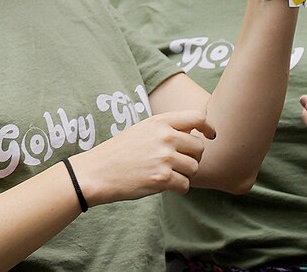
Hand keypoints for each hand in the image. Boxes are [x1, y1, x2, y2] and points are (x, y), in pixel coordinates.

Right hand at [68, 109, 211, 203]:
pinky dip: (178, 188)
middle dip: (193, 157)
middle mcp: (165, 137)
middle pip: (199, 148)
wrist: (97, 171)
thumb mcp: (141, 130)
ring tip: (166, 173)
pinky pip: (185, 185)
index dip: (208, 127)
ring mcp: (164, 157)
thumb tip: (194, 135)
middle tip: (178, 163)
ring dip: (184, 174)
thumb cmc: (118, 152)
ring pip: (194, 168)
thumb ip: (166, 130)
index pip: (197, 118)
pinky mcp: (162, 178)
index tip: (210, 136)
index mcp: (159, 122)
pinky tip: (164, 184)